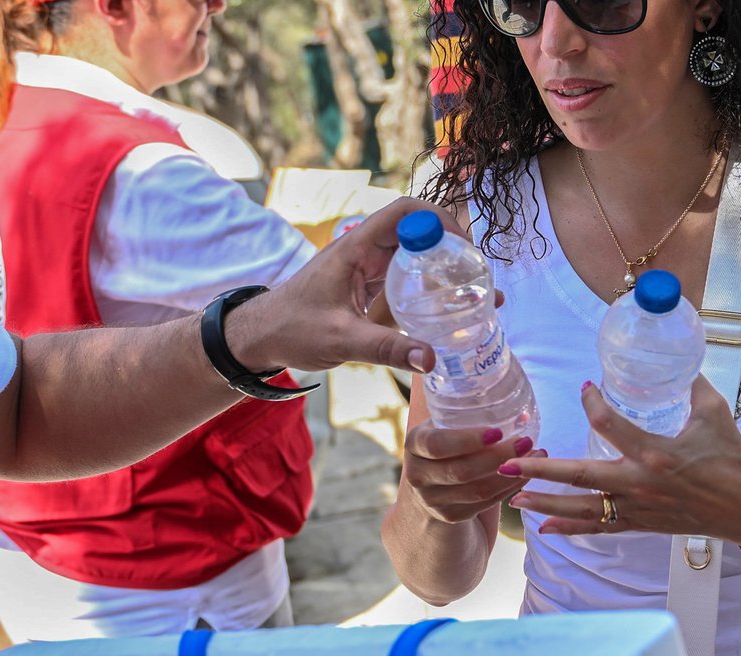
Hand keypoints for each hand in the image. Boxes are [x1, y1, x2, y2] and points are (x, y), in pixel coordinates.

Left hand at [223, 197, 469, 376]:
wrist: (259, 337)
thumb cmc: (291, 329)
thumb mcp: (341, 340)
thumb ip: (387, 349)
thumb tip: (433, 359)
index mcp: (354, 247)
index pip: (405, 212)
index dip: (439, 221)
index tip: (465, 249)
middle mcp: (363, 250)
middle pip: (417, 233)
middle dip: (452, 250)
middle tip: (480, 280)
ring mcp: (365, 267)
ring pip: (413, 257)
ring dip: (443, 271)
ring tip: (476, 296)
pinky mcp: (365, 286)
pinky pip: (403, 279)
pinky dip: (427, 289)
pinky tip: (446, 312)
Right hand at [402, 424, 542, 524]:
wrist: (431, 484)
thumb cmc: (448, 445)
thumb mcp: (446, 427)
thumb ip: (470, 417)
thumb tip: (524, 414)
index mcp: (414, 444)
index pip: (437, 444)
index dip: (467, 440)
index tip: (497, 432)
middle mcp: (417, 474)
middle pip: (460, 471)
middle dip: (497, 457)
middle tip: (526, 442)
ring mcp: (432, 500)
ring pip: (476, 490)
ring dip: (510, 474)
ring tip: (535, 455)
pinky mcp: (450, 515)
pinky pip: (485, 502)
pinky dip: (509, 488)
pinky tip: (526, 474)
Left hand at [502, 378, 740, 546]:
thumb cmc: (732, 458)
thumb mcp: (715, 414)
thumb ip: (691, 387)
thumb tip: (676, 361)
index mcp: (656, 452)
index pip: (610, 425)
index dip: (592, 404)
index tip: (584, 389)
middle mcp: (640, 483)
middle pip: (580, 476)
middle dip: (541, 471)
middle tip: (509, 465)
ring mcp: (637, 507)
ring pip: (582, 508)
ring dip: (546, 503)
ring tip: (513, 499)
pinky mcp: (640, 524)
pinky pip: (599, 528)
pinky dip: (570, 528)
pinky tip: (544, 528)